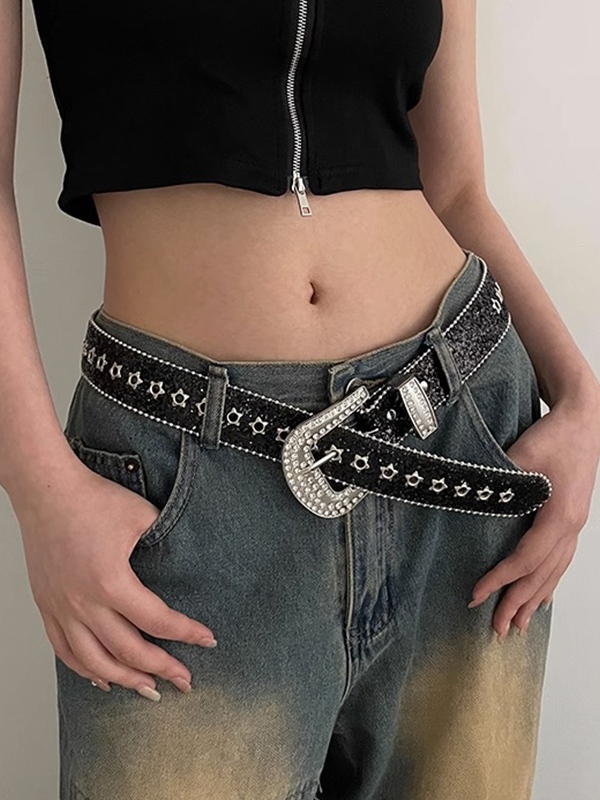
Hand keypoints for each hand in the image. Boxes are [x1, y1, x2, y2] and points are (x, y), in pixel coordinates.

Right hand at [14, 460, 216, 699]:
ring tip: (149, 689)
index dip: (186, 634)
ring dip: (125, 680)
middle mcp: (84, 602)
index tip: (207, 641)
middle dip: (162, 669)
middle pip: (128, 652)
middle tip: (184, 680)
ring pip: (94, 661)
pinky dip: (85, 670)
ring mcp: (61, 608)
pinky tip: (103, 678)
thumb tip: (187, 559)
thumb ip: (167, 540)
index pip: (157, 621)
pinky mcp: (47, 606)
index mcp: (111, 581)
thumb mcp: (143, 516)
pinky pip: (64, 650)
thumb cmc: (93, 499)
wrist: (47, 491)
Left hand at [467, 391, 599, 639]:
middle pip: (542, 575)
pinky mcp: (573, 519)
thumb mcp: (520, 456)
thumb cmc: (555, 435)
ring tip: (519, 624)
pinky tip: (543, 596)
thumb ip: (499, 484)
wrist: (584, 419)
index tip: (476, 595)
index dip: (500, 580)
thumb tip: (470, 504)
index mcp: (559, 516)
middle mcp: (571, 527)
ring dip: (535, 599)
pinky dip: (549, 581)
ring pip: (554, 572)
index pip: (525, 560)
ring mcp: (575, 525)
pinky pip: (561, 559)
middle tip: (497, 629)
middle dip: (518, 603)